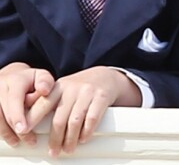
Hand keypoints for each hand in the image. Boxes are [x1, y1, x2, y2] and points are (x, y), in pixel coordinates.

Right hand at [0, 63, 53, 147]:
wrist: (12, 78)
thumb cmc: (30, 80)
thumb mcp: (41, 76)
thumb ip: (45, 82)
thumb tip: (45, 90)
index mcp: (15, 80)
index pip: (14, 99)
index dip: (18, 116)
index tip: (23, 129)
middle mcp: (1, 89)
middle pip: (5, 114)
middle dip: (16, 129)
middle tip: (30, 140)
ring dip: (8, 133)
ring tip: (18, 141)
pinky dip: (2, 131)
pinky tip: (10, 137)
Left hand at [26, 66, 140, 156]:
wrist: (106, 76)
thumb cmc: (80, 87)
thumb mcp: (62, 89)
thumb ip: (47, 102)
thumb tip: (25, 122)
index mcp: (58, 87)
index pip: (41, 104)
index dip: (31, 119)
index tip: (23, 133)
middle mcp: (72, 88)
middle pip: (59, 119)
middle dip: (55, 139)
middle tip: (53, 151)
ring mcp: (87, 92)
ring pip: (74, 121)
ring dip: (70, 139)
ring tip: (68, 148)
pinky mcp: (101, 97)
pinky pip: (92, 119)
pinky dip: (86, 132)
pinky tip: (84, 138)